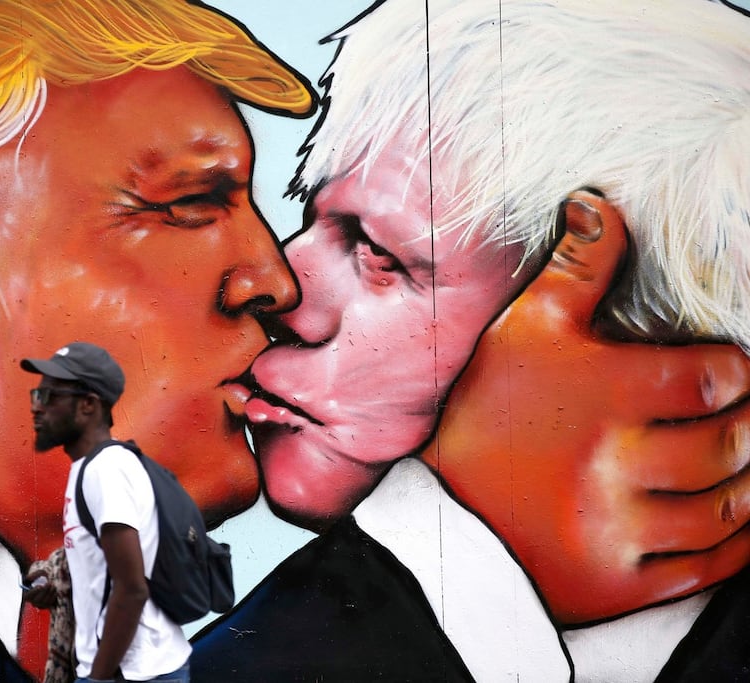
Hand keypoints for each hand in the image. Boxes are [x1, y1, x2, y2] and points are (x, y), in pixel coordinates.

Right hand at [22, 568, 56, 608]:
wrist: (47, 582)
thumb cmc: (41, 577)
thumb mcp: (38, 573)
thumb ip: (33, 575)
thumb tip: (29, 577)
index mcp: (27, 594)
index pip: (28, 596)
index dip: (34, 591)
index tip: (40, 586)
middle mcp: (32, 601)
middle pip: (37, 600)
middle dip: (44, 591)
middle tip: (49, 583)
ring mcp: (40, 604)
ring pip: (44, 602)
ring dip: (50, 593)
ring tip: (53, 585)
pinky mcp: (47, 605)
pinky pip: (50, 603)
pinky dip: (53, 596)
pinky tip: (54, 589)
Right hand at [421, 190, 749, 624]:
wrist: (438, 514)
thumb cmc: (482, 413)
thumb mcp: (520, 330)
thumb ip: (574, 267)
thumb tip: (600, 200)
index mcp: (602, 394)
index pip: (717, 376)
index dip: (738, 372)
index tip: (731, 373)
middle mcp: (617, 464)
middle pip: (733, 444)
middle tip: (748, 417)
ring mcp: (619, 530)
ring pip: (729, 508)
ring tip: (745, 464)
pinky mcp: (617, 582)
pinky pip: (706, 567)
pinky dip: (737, 544)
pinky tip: (735, 521)